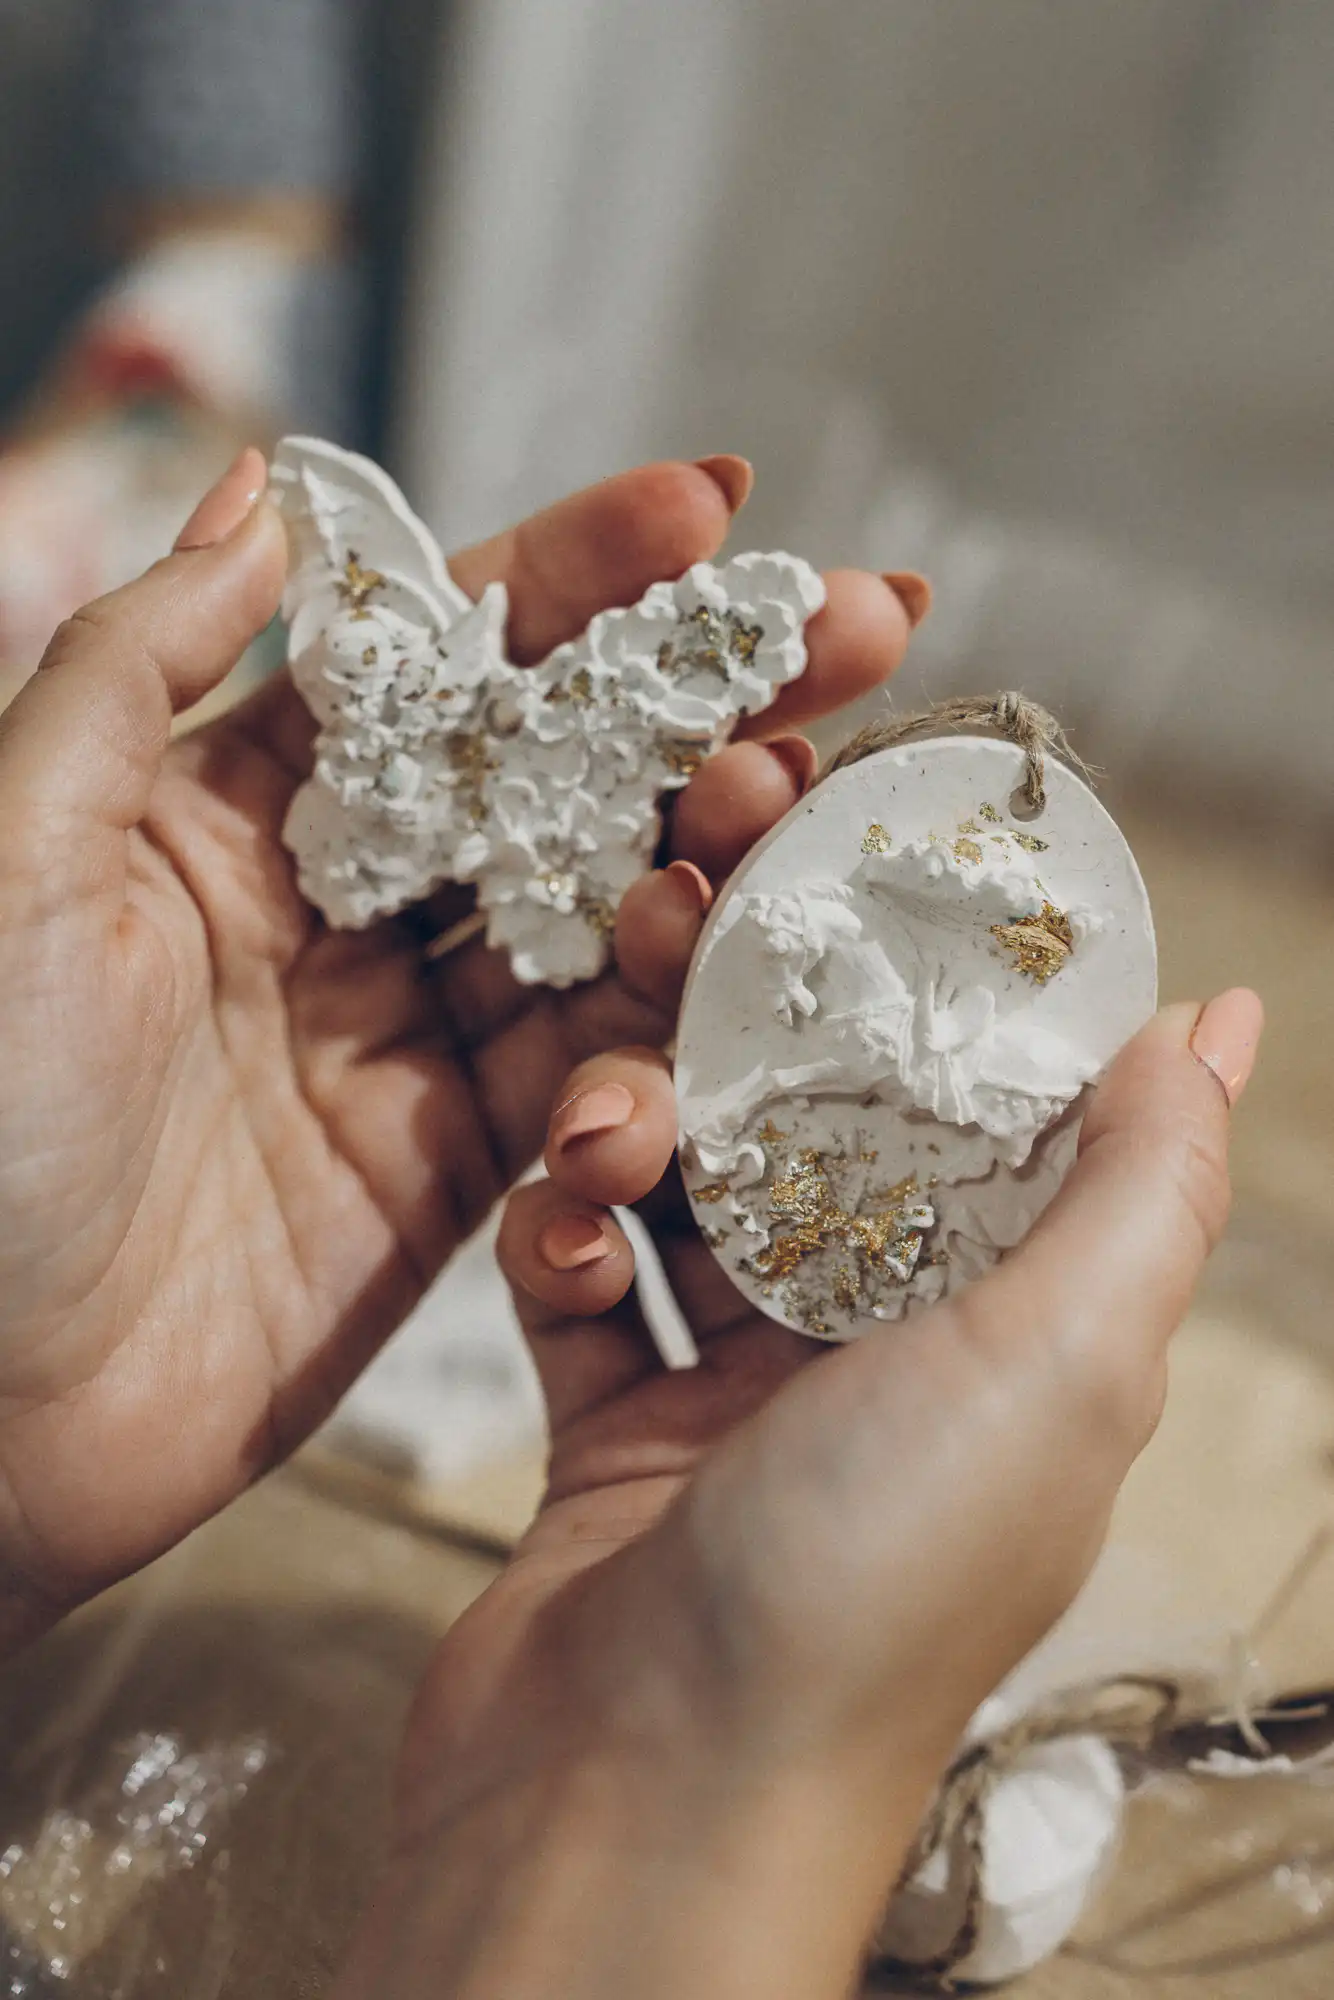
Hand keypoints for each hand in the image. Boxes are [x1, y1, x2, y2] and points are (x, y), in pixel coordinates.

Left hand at [0, 448, 914, 1643]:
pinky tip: (750, 976)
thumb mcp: (12, 852)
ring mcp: (407, 1042)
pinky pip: (592, 1082)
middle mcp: (338, 909)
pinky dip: (671, 1033)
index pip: (437, 657)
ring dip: (717, 854)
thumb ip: (134, 667)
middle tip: (864, 625)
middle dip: (707, 692)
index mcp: (230, 807)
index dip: (580, 574)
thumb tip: (261, 497)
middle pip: (556, 772)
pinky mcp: (457, 1171)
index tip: (718, 510)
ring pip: (600, 920)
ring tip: (818, 788)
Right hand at [333, 992, 1260, 1999]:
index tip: (854, 856)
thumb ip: (1143, 1185)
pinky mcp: (615, 1436)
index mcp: (1016, 1333)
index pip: (983, 1106)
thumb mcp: (1059, 1362)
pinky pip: (588, 1284)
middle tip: (680, 906)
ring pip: (691, 1187)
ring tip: (603, 1122)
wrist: (630, 1803)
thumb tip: (1220, 1024)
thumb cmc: (867, 1590)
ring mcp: (745, 1400)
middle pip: (821, 1127)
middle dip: (751, 1015)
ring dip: (635, 1120)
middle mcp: (889, 1360)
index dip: (928, 980)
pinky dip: (563, 1239)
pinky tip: (562, 1235)